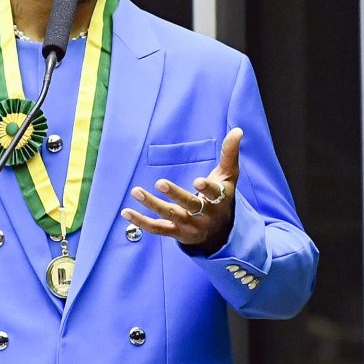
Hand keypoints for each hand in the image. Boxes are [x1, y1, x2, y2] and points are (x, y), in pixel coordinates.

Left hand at [121, 128, 242, 255]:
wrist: (219, 232)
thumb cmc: (222, 196)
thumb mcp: (229, 176)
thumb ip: (230, 153)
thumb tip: (238, 130)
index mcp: (219, 199)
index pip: (214, 194)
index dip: (206, 189)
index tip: (198, 182)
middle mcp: (204, 215)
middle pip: (190, 206)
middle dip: (175, 195)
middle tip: (160, 182)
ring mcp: (189, 226)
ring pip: (170, 216)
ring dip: (152, 204)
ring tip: (136, 191)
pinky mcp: (175, 233)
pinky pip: (157, 229)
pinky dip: (141, 222)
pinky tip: (126, 212)